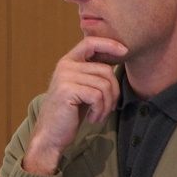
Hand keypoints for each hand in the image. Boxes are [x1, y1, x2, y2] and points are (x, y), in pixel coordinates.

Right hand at [23, 36, 127, 173]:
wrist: (51, 134)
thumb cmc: (71, 112)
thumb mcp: (84, 87)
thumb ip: (94, 72)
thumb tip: (119, 55)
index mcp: (69, 62)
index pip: (90, 42)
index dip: (109, 44)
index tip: (125, 51)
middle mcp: (65, 65)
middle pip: (106, 70)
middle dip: (114, 92)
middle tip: (107, 108)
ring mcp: (65, 76)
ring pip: (104, 85)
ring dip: (107, 105)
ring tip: (98, 114)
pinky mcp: (67, 90)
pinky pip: (98, 96)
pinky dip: (100, 110)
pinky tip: (92, 118)